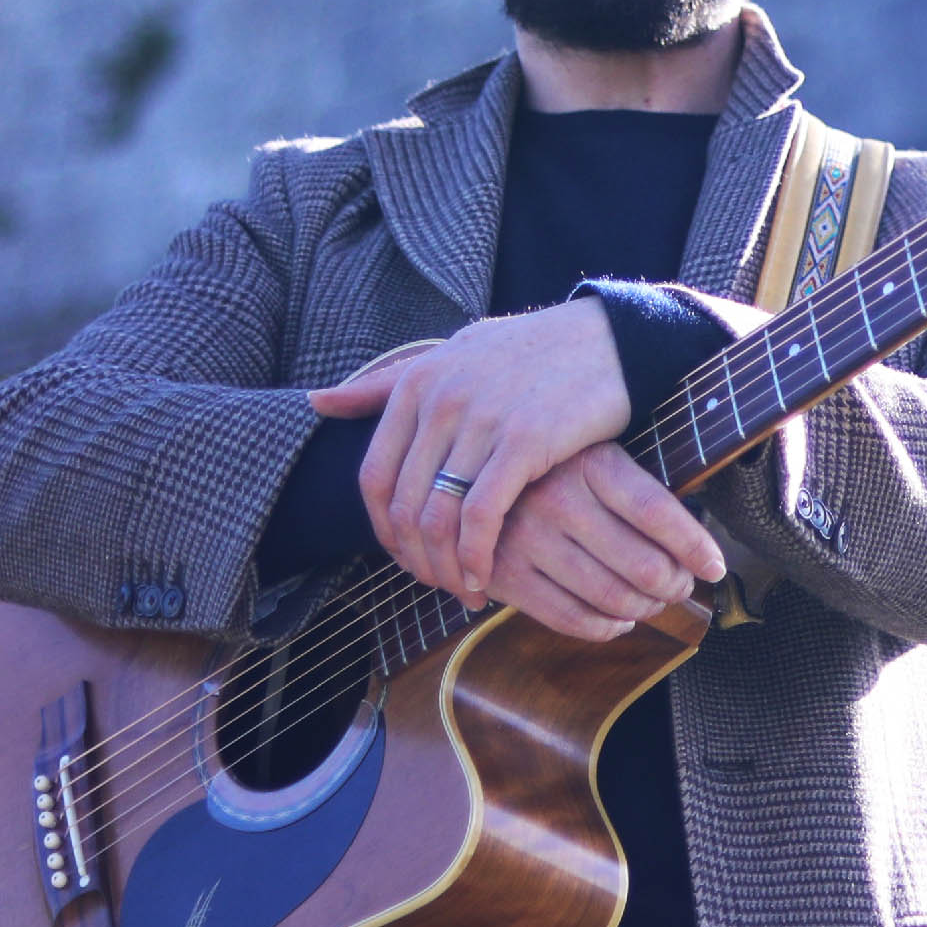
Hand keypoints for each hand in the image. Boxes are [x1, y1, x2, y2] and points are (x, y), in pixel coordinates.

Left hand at [310, 300, 631, 600]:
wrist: (608, 337)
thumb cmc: (530, 351)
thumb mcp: (452, 354)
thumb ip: (384, 383)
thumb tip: (318, 401)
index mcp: (417, 383)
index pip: (373, 477)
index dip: (383, 531)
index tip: (406, 557)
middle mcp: (440, 400)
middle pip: (403, 505)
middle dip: (415, 559)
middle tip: (436, 584)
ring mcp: (480, 420)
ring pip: (438, 518)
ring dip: (444, 568)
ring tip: (461, 589)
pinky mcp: (524, 442)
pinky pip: (482, 516)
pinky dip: (476, 557)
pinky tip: (485, 579)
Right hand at [477, 444, 729, 641]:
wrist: (467, 471)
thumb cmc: (552, 467)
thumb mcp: (595, 454)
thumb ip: (639, 492)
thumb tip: (699, 550)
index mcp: (589, 462)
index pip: (659, 513)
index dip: (696, 548)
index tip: (715, 567)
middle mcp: (558, 498)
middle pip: (643, 565)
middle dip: (673, 585)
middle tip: (679, 587)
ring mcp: (527, 538)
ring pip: (612, 597)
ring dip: (644, 610)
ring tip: (650, 603)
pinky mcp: (504, 574)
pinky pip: (571, 620)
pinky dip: (606, 629)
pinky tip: (618, 620)